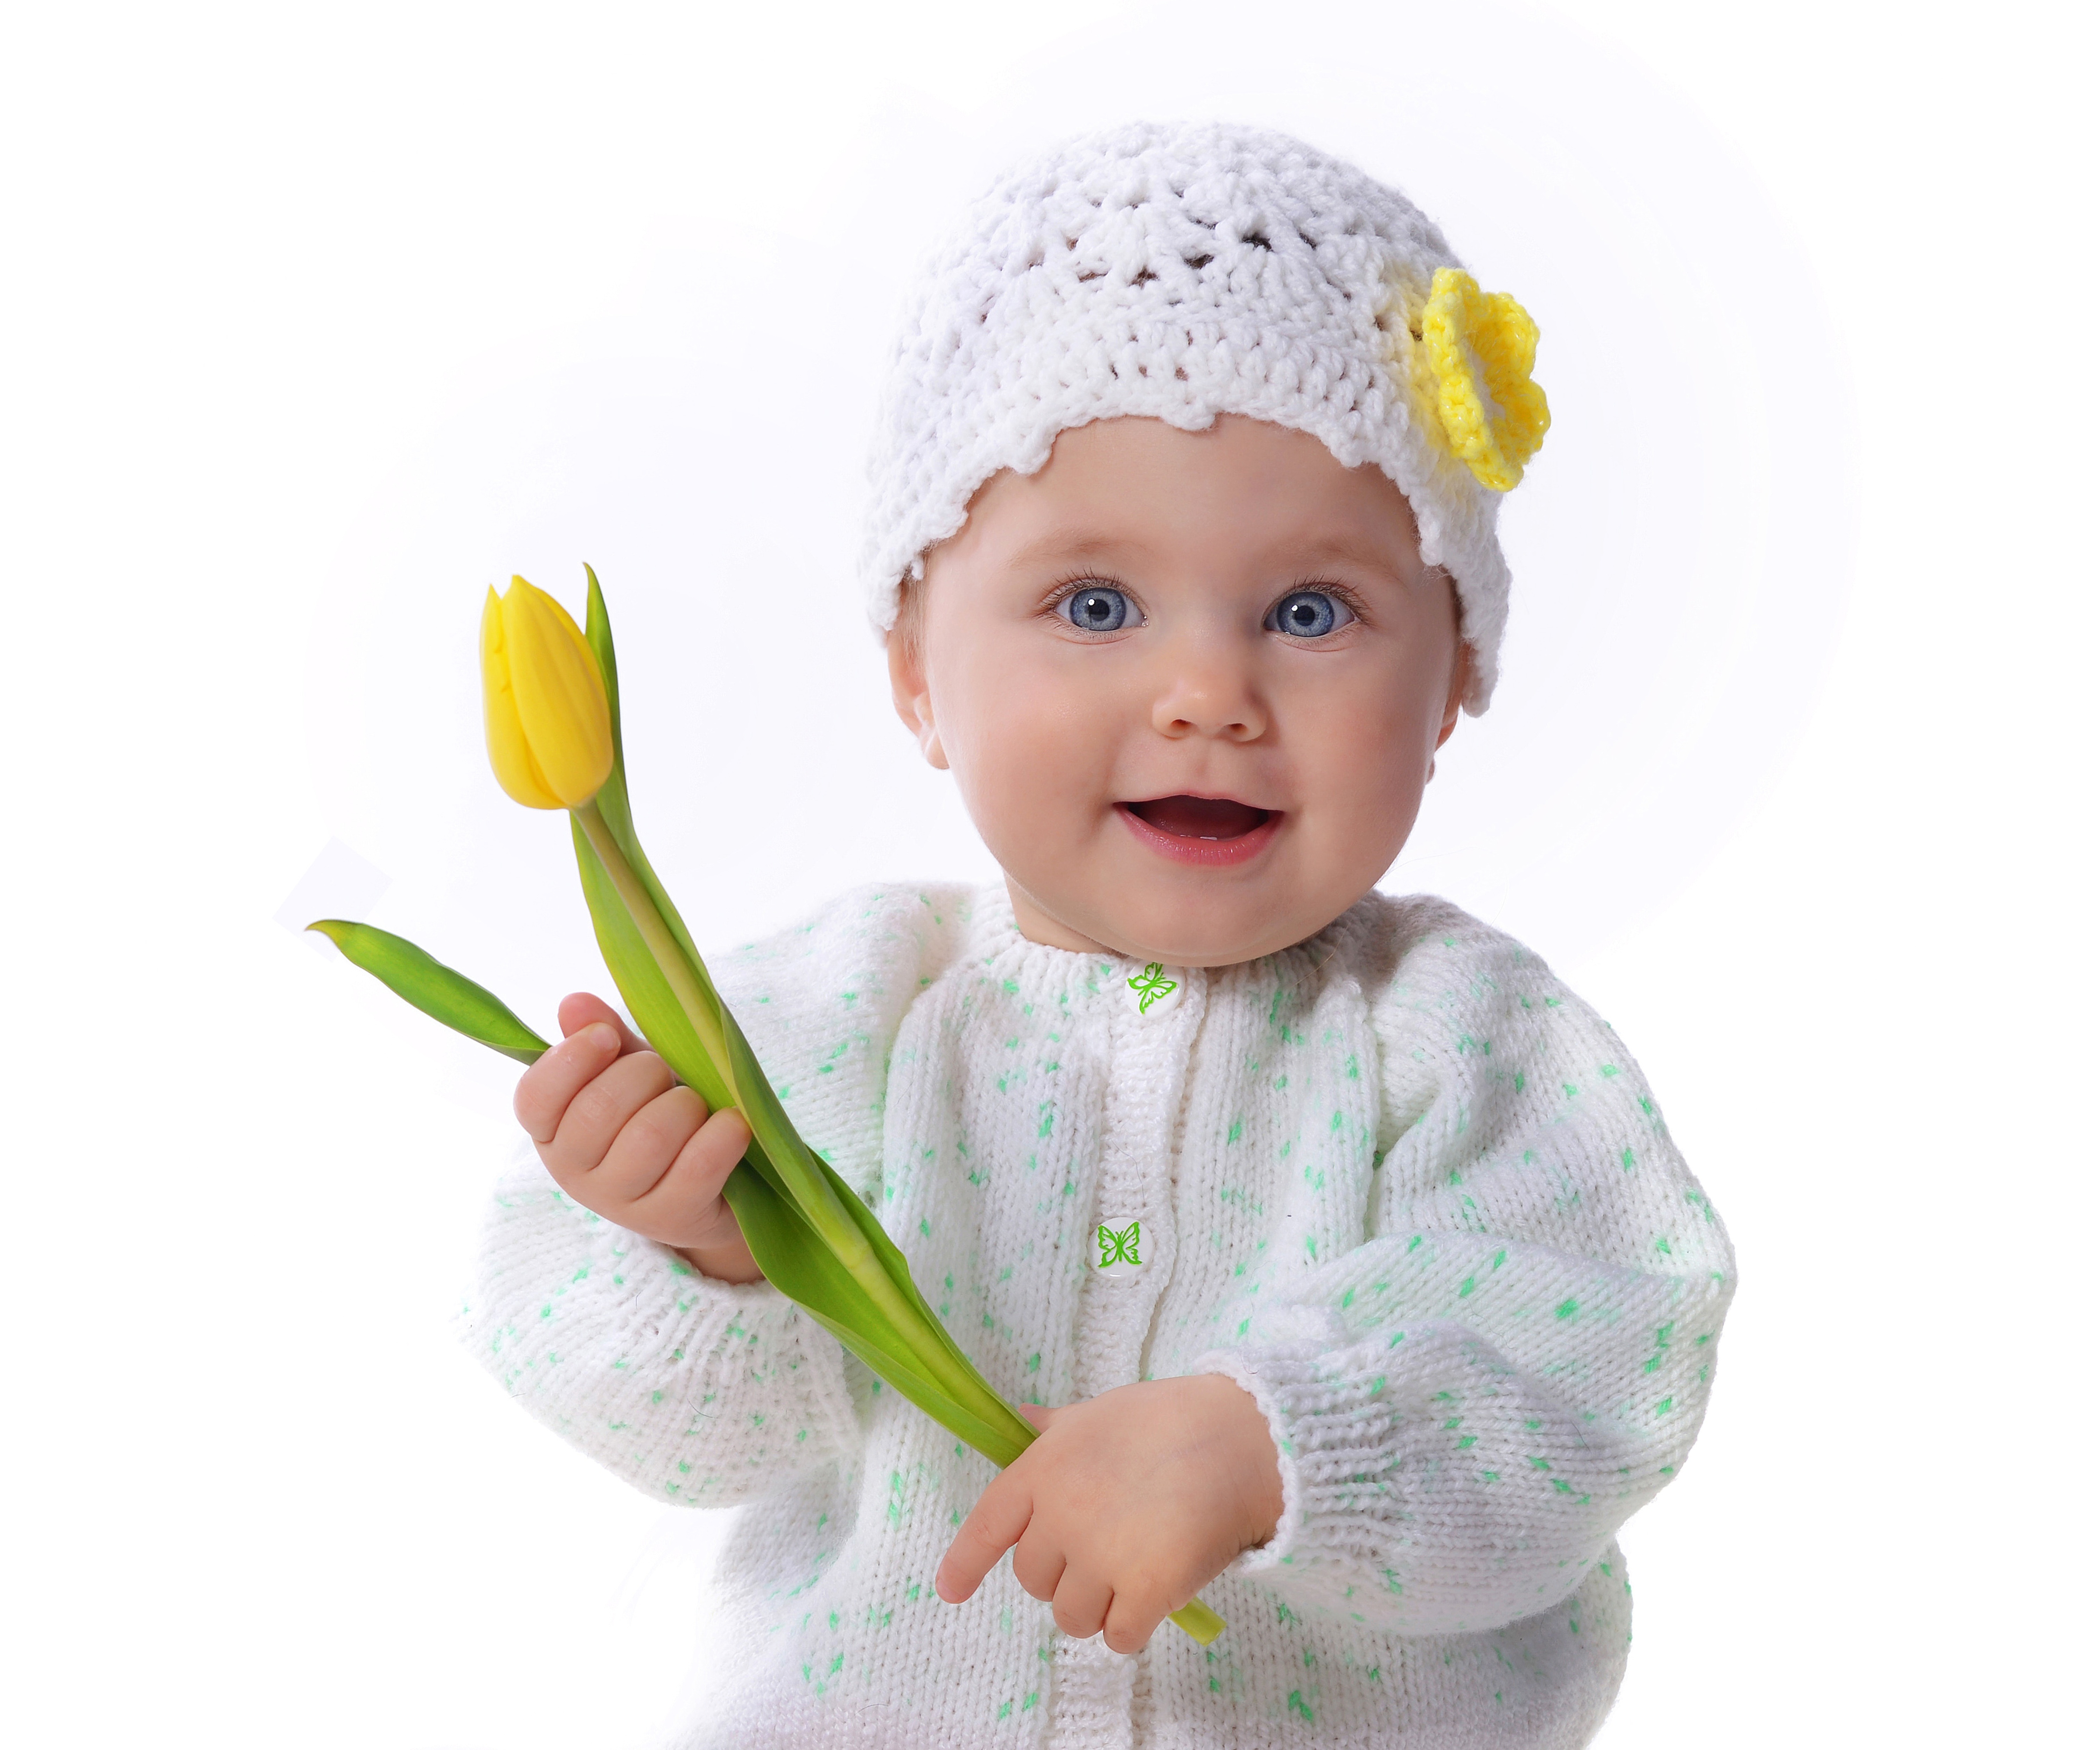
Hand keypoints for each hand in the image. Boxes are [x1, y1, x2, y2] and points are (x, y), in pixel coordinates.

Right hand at [513, 992, 761, 1283]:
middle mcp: (574, 1173)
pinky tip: (732, 1123)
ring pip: (648, 1138)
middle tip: (664, 1072)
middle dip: (642, 1074)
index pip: (535, 1097)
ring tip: (696, 1103)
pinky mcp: (671, 1219)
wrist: (711, 1186)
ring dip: (685, 1105)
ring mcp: (621, 1203)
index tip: (608, 1036)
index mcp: (552, 1130)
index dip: (571, 1059)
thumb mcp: (630, 1071)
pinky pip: (696, 1170)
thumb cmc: (660, 1113)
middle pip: (597, 1112)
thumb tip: (574, 1003)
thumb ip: (604, 1037)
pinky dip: (721, 1136)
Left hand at [935, 1374, 1284, 1653]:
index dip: (964, 1563)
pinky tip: (1154, 1597)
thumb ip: (1051, 1429)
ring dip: (1098, 1607)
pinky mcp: (1145, 1590)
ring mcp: (1102, 1556)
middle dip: (1063, 1576)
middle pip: (1034, 1581)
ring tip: (1132, 1571)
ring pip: (1072, 1617)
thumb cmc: (1166, 1420)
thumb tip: (1017, 1420)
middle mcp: (1062, 1517)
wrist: (1237, 1438)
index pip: (987, 1527)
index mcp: (1043, 1471)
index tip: (950, 1590)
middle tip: (1106, 1549)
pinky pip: (1118, 1637)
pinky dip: (1133, 1626)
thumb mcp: (1096, 1413)